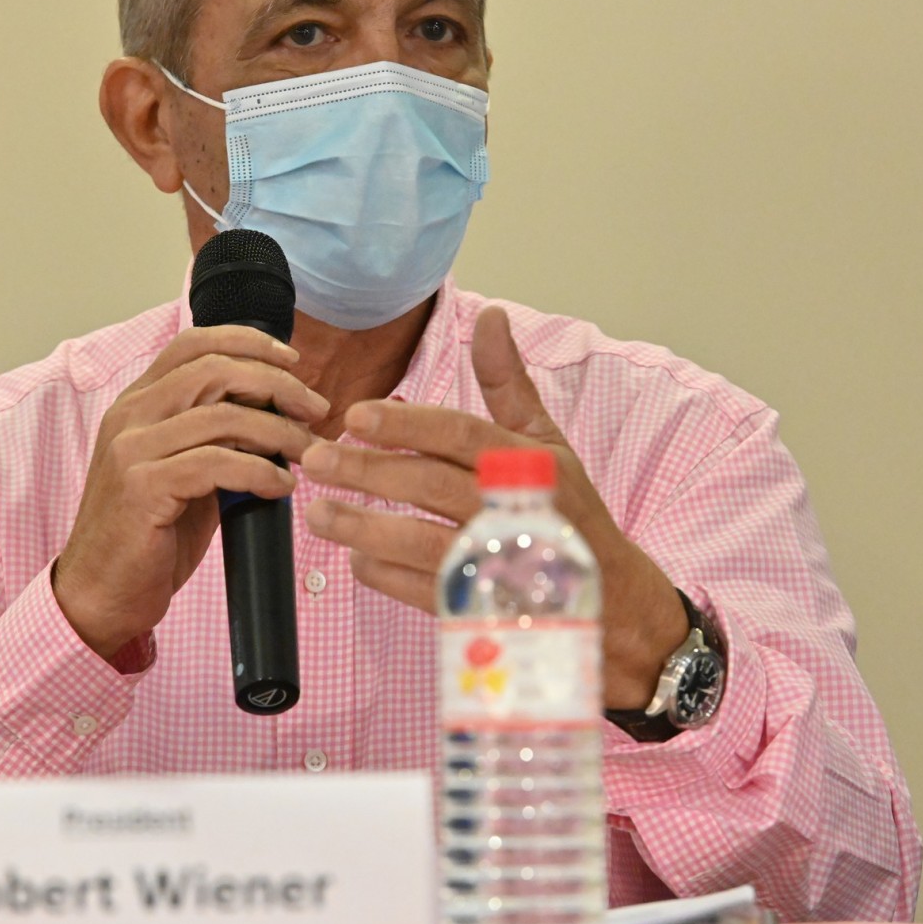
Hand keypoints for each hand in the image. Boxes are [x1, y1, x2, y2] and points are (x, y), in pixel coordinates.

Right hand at [54, 325, 327, 663]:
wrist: (100, 593)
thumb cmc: (148, 536)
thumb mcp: (183, 473)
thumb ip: (217, 439)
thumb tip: (280, 418)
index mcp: (136, 403)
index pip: (192, 344)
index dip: (248, 342)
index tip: (293, 362)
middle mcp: (129, 416)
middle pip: (214, 371)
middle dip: (277, 385)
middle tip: (315, 410)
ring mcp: (132, 450)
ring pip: (222, 417)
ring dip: (279, 432)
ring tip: (309, 453)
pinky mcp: (143, 487)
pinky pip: (216, 464)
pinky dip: (260, 471)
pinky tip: (282, 486)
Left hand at [299, 306, 687, 708]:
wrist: (608, 599)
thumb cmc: (568, 509)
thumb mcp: (547, 440)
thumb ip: (508, 382)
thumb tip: (491, 315)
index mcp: (527, 465)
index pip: (459, 436)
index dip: (406, 425)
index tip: (355, 417)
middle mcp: (511, 510)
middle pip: (429, 486)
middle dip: (367, 471)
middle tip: (314, 459)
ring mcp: (496, 563)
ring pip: (419, 542)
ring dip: (363, 527)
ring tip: (315, 512)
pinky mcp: (483, 608)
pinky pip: (422, 592)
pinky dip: (385, 575)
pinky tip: (356, 558)